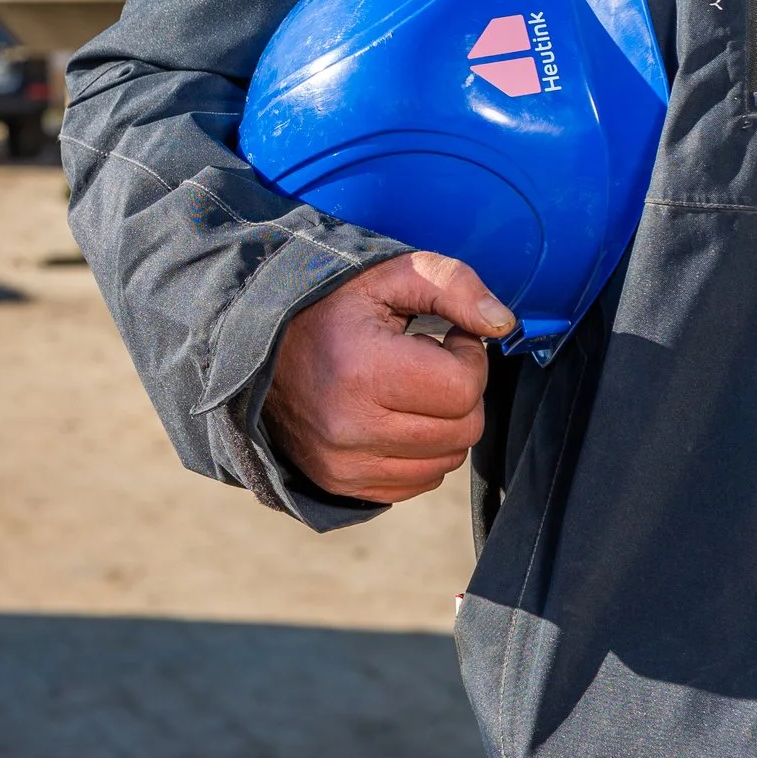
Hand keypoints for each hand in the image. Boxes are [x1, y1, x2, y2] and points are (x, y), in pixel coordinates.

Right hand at [265, 251, 513, 503]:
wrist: (254, 345)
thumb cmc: (330, 305)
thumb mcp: (389, 274)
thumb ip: (454, 285)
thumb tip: (503, 325)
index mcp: (363, 372)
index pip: (464, 388)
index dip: (467, 356)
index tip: (442, 339)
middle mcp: (350, 428)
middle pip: (464, 430)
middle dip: (459, 392)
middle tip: (427, 363)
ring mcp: (343, 463)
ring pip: (446, 460)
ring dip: (443, 424)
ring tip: (407, 390)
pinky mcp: (340, 483)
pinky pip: (418, 482)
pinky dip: (420, 452)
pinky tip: (394, 417)